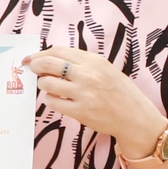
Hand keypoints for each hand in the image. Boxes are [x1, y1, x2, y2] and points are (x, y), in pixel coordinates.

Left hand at [26, 46, 166, 157]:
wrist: (134, 117)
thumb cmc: (120, 92)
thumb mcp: (105, 69)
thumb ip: (82, 62)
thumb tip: (51, 58)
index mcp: (94, 61)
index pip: (58, 51)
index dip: (41, 53)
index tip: (32, 57)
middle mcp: (88, 75)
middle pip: (48, 64)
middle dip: (35, 66)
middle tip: (33, 70)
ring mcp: (83, 94)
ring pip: (47, 83)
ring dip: (43, 84)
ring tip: (48, 87)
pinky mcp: (80, 111)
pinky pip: (52, 102)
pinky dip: (49, 100)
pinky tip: (55, 99)